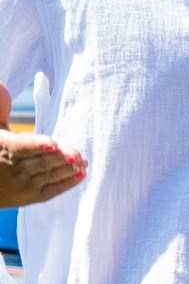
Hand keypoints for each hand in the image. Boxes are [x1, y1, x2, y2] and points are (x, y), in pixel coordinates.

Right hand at [0, 85, 87, 207]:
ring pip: (48, 176)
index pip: (22, 147)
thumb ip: (1, 110)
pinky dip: (67, 184)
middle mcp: (11, 170)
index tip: (53, 143)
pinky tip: (82, 174)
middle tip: (78, 153)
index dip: (38, 145)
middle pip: (41, 163)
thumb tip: (2, 85)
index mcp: (4, 148)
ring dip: (68, 170)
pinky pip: (50, 191)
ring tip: (84, 161)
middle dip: (61, 159)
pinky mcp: (29, 198)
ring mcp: (21, 186)